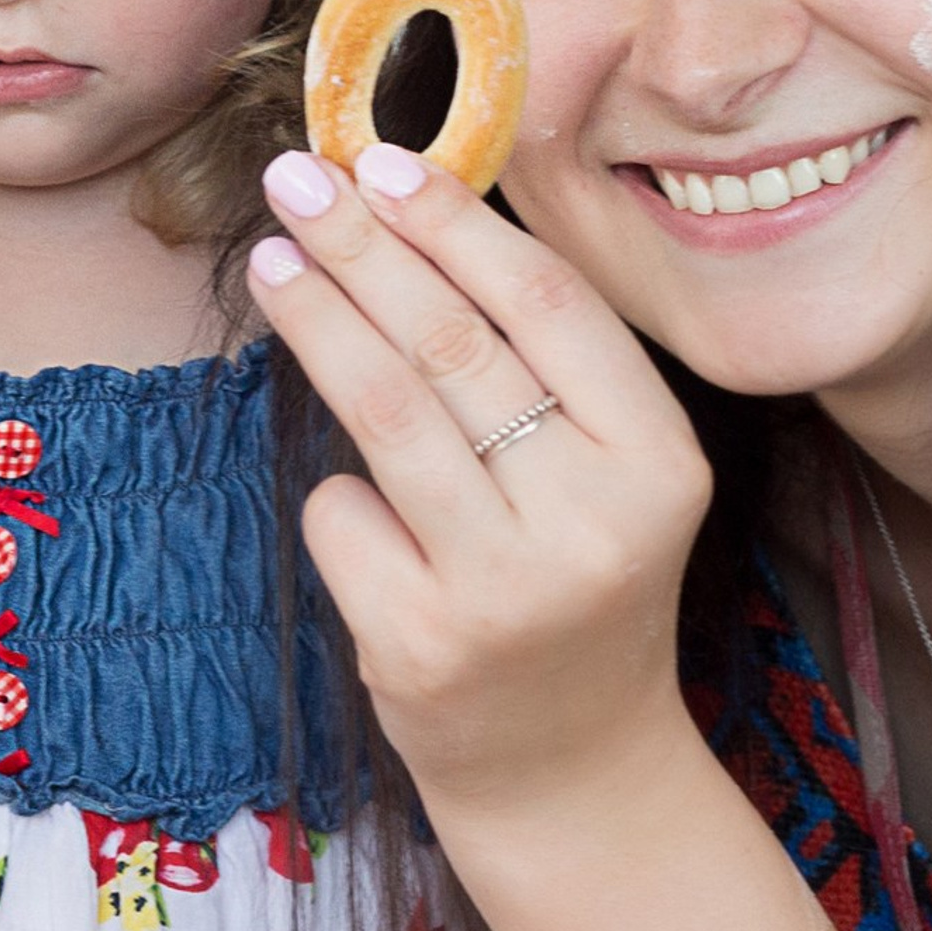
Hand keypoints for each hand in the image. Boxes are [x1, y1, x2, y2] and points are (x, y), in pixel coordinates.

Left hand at [247, 145, 712, 842]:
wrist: (572, 770)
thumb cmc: (574, 590)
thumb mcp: (606, 480)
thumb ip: (540, 371)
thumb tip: (412, 213)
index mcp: (660, 462)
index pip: (548, 307)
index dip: (455, 225)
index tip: (382, 160)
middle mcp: (596, 521)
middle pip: (452, 343)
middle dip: (362, 246)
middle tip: (296, 180)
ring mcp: (505, 587)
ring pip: (385, 412)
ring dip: (316, 319)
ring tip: (271, 261)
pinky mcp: (422, 642)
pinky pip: (343, 514)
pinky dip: (338, 499)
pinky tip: (361, 514)